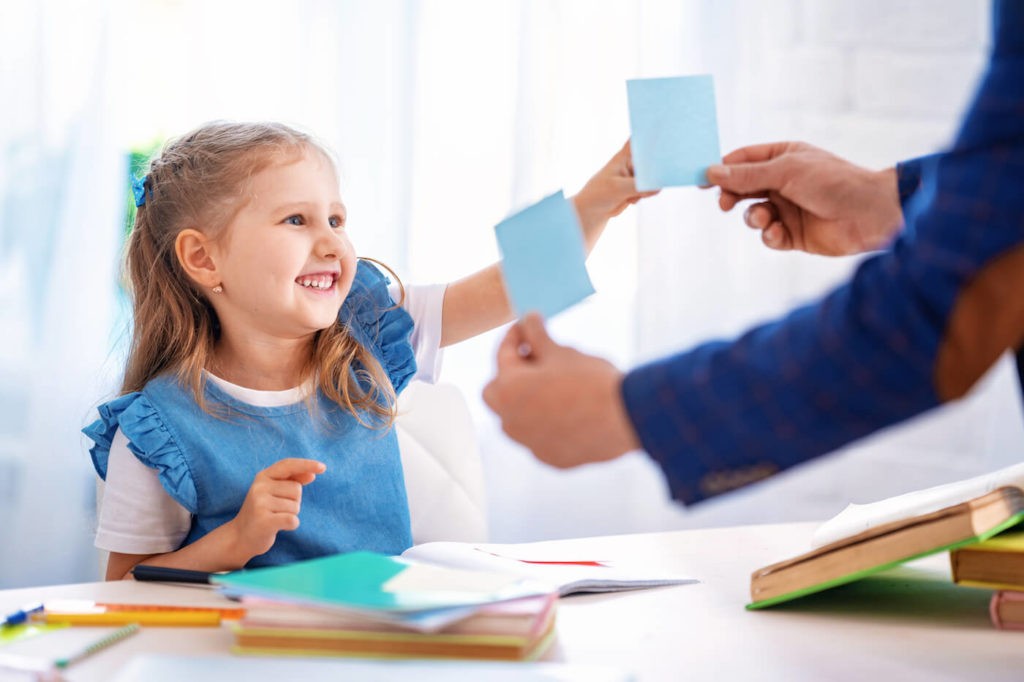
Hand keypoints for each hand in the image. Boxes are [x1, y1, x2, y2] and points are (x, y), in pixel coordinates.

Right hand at [230, 458, 325, 560]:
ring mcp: (260, 504)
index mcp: (263, 477)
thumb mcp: (274, 492)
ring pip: (296, 506)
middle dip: (294, 502)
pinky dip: (292, 525)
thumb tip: (312, 475)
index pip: (288, 465)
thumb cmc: (263, 512)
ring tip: (274, 517)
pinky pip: (293, 520)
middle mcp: (259, 487)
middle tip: (277, 510)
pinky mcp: (263, 521)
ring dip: (291, 514)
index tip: (323, 467)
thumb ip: (292, 481)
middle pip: (297, 489)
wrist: (240, 537)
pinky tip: (278, 526)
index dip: (306, 465)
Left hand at [482, 314, 640, 467]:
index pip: (502, 355)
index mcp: (507, 390)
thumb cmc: (590, 381)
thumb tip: (528, 319)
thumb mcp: (561, 352)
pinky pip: (541, 437)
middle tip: (536, 357)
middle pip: (498, 392)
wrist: (625, 418)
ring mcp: (530, 444)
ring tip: (555, 384)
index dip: (514, 336)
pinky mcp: (552, 458)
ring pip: (517, 418)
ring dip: (528, 401)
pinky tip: (571, 410)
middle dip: (511, 373)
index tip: (526, 326)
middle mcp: (511, 421)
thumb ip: (537, 335)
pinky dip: (548, 423)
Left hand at [572, 140, 658, 250]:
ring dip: (646, 188)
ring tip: (631, 195)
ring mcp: (633, 177)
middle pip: (650, 160)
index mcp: (624, 156)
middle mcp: (630, 164)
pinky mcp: (635, 188)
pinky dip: (643, 195)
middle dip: (654, 169)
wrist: (590, 213)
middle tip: (647, 180)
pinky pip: (648, 189)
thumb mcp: (619, 189)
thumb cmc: (598, 194)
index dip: (649, 132)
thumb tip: (658, 187)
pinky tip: (630, 200)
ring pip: (651, 178)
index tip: (662, 126)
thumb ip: (639, 186)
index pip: (637, 139)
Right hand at [706, 141, 902, 255]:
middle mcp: (783, 182)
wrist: (869, 214)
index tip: (702, 179)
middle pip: (743, 188)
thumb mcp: (786, 171)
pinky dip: (769, 235)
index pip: (743, 160)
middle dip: (733, 195)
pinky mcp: (794, 234)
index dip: (722, 169)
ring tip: (766, 219)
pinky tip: (779, 233)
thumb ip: (747, 175)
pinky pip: (768, 236)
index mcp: (783, 157)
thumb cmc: (833, 182)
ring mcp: (788, 208)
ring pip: (753, 214)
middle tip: (724, 203)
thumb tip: (712, 171)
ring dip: (754, 217)